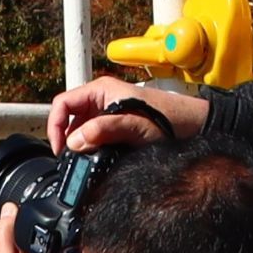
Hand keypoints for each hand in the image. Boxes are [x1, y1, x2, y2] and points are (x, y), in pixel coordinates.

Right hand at [46, 78, 203, 155]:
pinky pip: (96, 138)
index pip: (63, 103)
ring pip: (82, 130)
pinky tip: (100, 160)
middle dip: (68, 139)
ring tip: (87, 163)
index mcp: (102, 90)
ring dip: (81, 146)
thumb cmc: (172, 119)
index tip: (60, 148)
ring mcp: (109, 113)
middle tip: (72, 160)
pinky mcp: (117, 127)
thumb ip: (104, 130)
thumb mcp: (135, 126)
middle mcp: (103, 99)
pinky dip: (94, 149)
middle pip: (70, 118)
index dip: (56, 125)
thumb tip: (74, 141)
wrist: (196, 126)